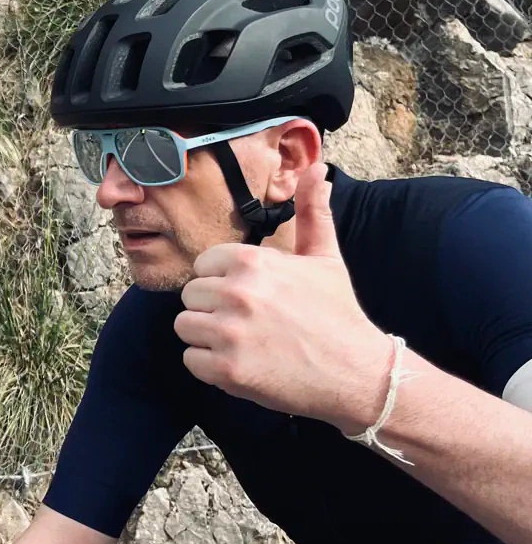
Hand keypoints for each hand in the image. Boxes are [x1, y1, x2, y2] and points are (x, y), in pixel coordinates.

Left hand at [174, 162, 390, 431]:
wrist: (358, 374)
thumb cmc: (338, 313)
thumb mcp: (325, 258)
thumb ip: (312, 213)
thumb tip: (317, 170)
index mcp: (252, 262)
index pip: (203, 265)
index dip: (223, 281)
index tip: (251, 296)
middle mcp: (236, 293)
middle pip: (191, 295)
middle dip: (214, 309)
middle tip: (252, 323)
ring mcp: (229, 333)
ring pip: (185, 327)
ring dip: (208, 337)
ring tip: (247, 342)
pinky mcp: (227, 370)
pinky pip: (191, 360)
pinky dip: (211, 367)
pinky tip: (244, 364)